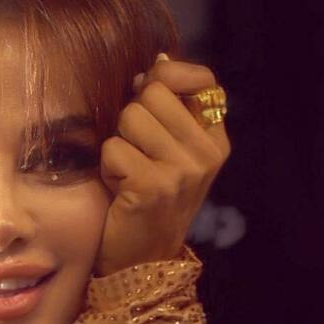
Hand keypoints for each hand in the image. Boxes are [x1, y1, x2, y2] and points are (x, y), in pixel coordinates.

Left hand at [94, 55, 229, 276]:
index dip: (168, 79)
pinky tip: (120, 190)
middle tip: (135, 154)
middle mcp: (206, 154)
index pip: (202, 79)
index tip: (149, 99)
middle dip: (131, 118)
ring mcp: (182, 171)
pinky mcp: (152, 187)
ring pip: (130, 117)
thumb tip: (158, 63)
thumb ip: (169, 110)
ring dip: (117, 145)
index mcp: (216, 141)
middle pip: (153, 93)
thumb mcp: (171, 153)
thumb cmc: (148, 199)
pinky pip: (113, 149)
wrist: (141, 261)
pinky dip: (107, 169)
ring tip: (128, 174)